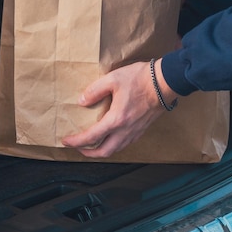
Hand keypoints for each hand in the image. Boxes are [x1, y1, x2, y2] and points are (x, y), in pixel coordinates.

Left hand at [62, 59, 178, 157]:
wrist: (164, 82)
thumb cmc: (141, 79)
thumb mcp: (113, 79)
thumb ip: (95, 91)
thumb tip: (82, 102)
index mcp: (116, 119)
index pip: (91, 137)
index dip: (76, 141)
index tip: (66, 140)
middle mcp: (126, 130)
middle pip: (104, 152)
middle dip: (88, 153)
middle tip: (78, 147)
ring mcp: (136, 131)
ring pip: (116, 150)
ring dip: (101, 150)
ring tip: (93, 144)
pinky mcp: (143, 128)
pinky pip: (125, 143)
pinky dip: (114, 145)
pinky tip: (112, 136)